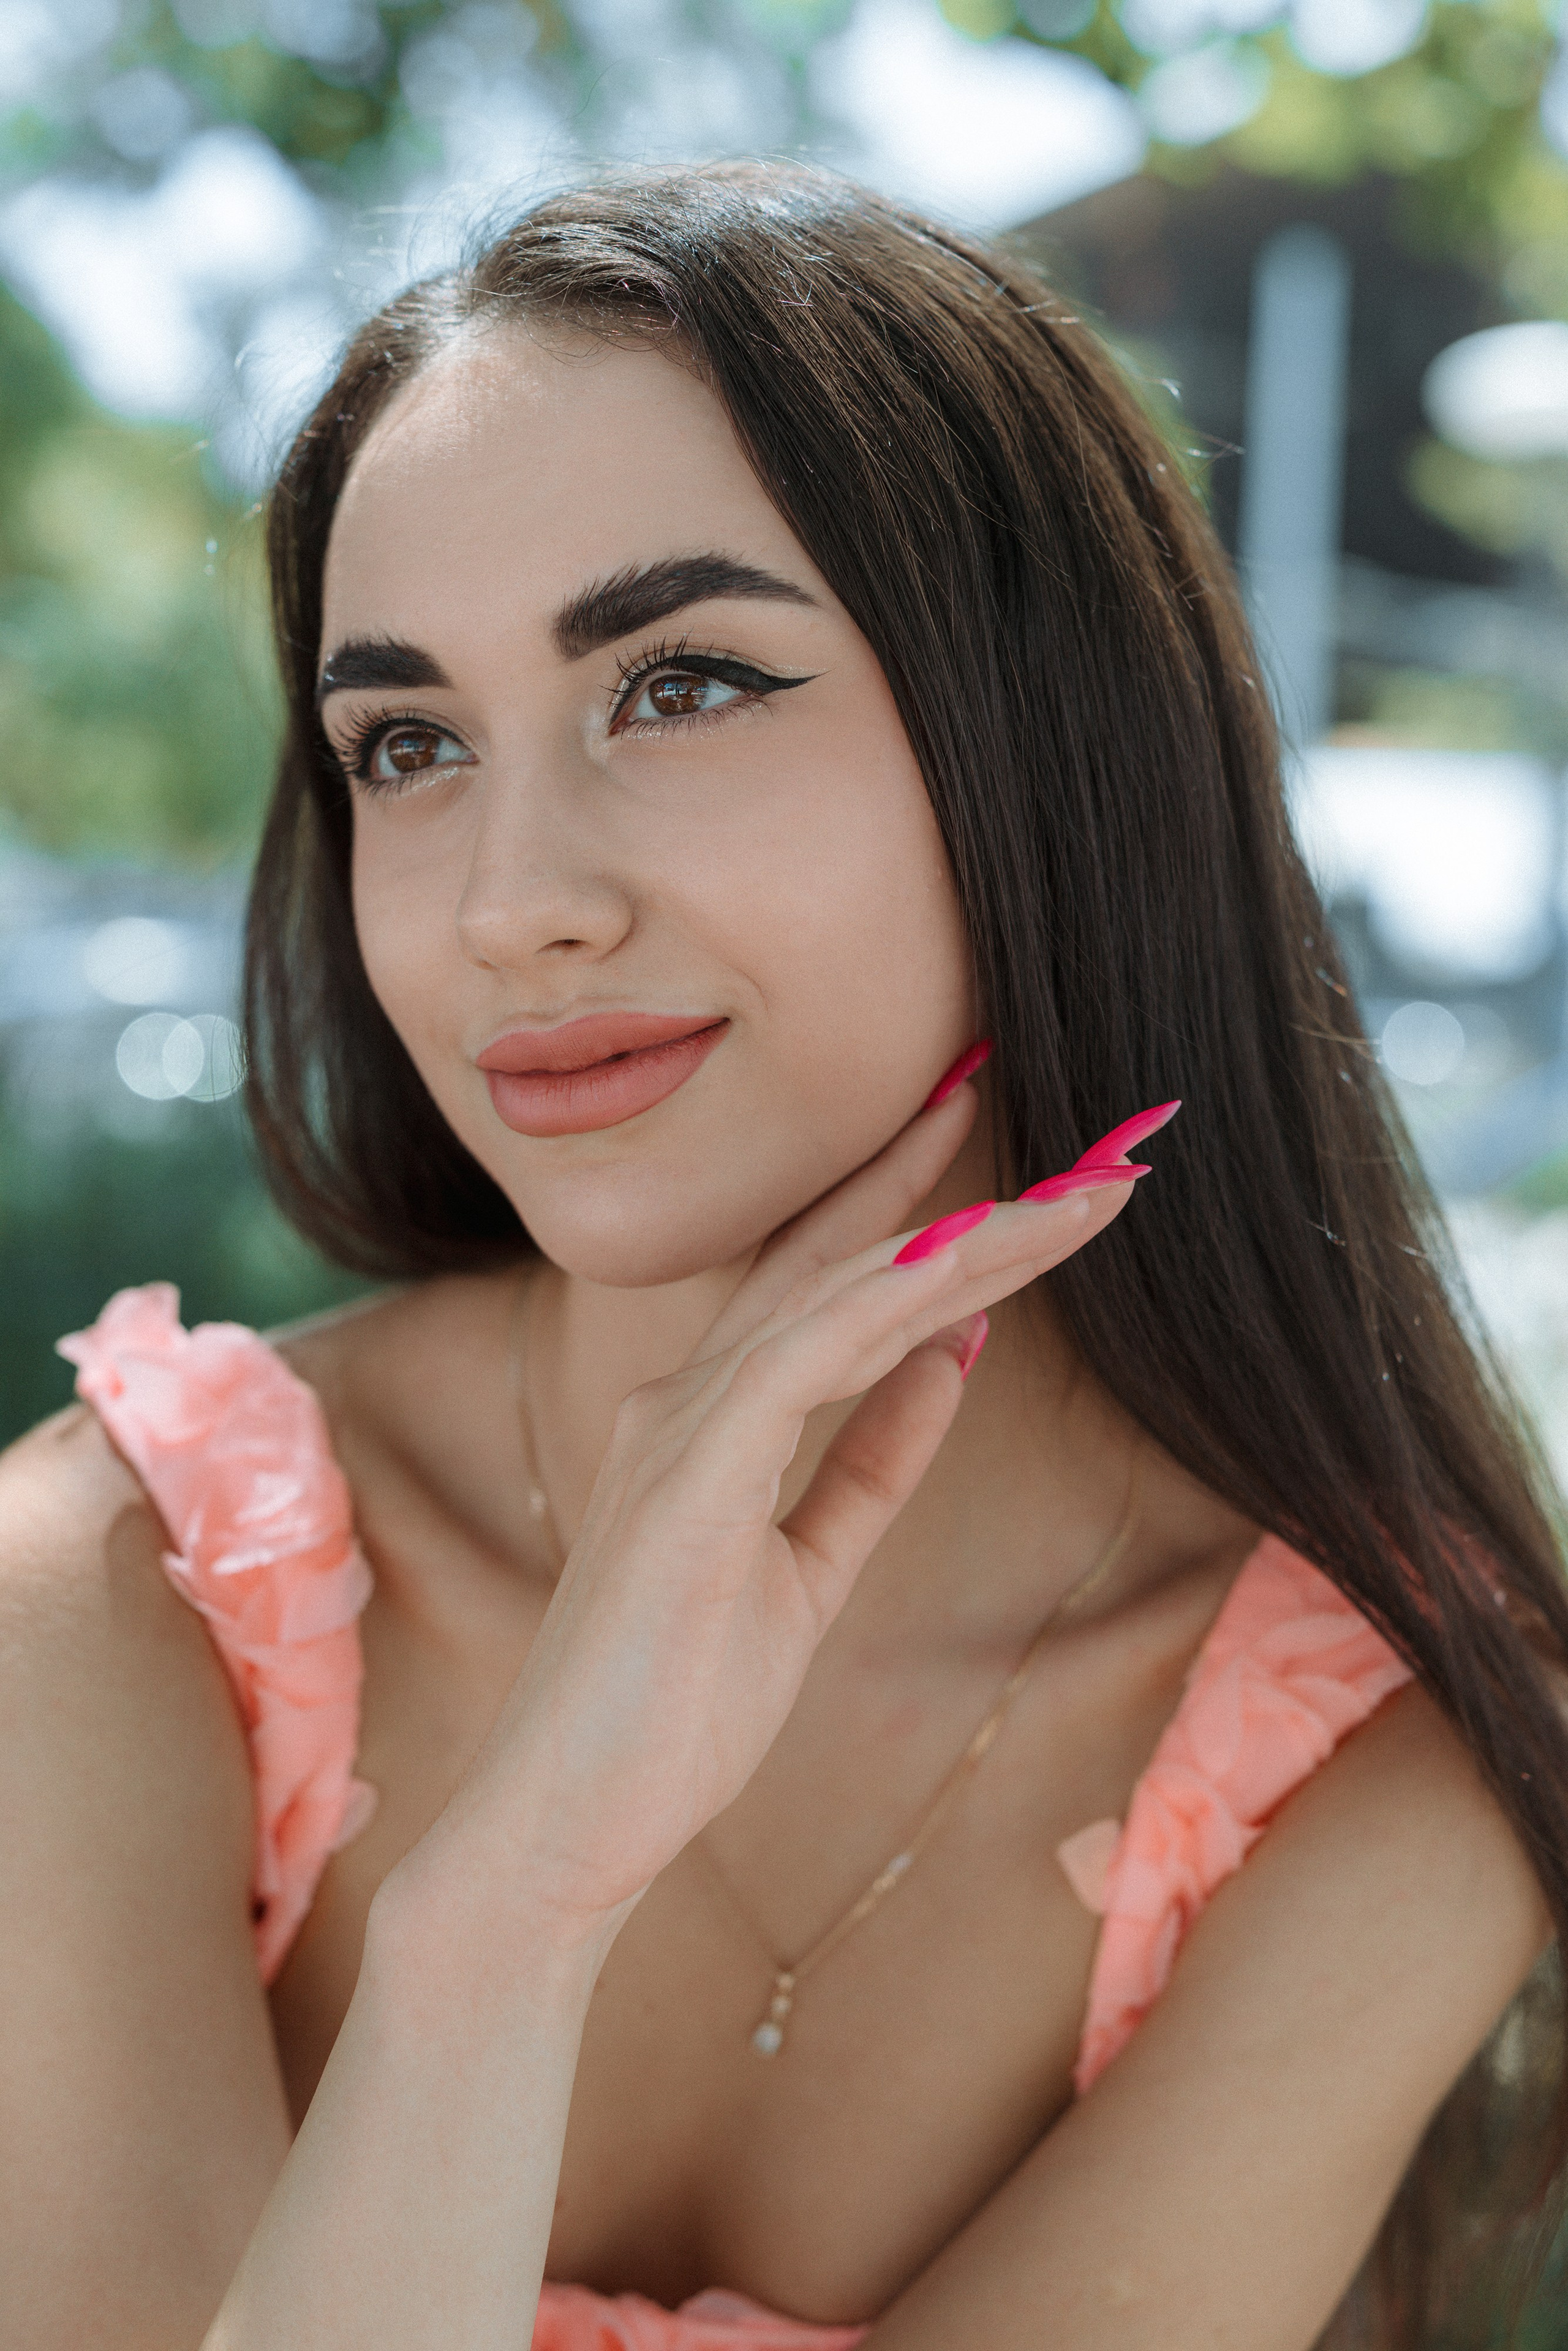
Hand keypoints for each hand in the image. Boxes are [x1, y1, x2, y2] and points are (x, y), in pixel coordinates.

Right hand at [403, 1087, 1156, 1940]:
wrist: (568, 1820)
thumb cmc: (673, 1706)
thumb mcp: (808, 1569)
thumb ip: (870, 1461)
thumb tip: (948, 1360)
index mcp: (713, 1417)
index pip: (832, 1283)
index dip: (923, 1209)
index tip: (1021, 1157)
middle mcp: (690, 1396)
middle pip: (838, 1257)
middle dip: (949, 1175)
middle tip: (1062, 1111)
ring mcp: (680, 1431)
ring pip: (840, 1294)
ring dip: (964, 1233)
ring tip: (1078, 1186)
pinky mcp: (689, 1483)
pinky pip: (802, 1366)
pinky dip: (882, 1305)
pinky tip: (964, 1261)